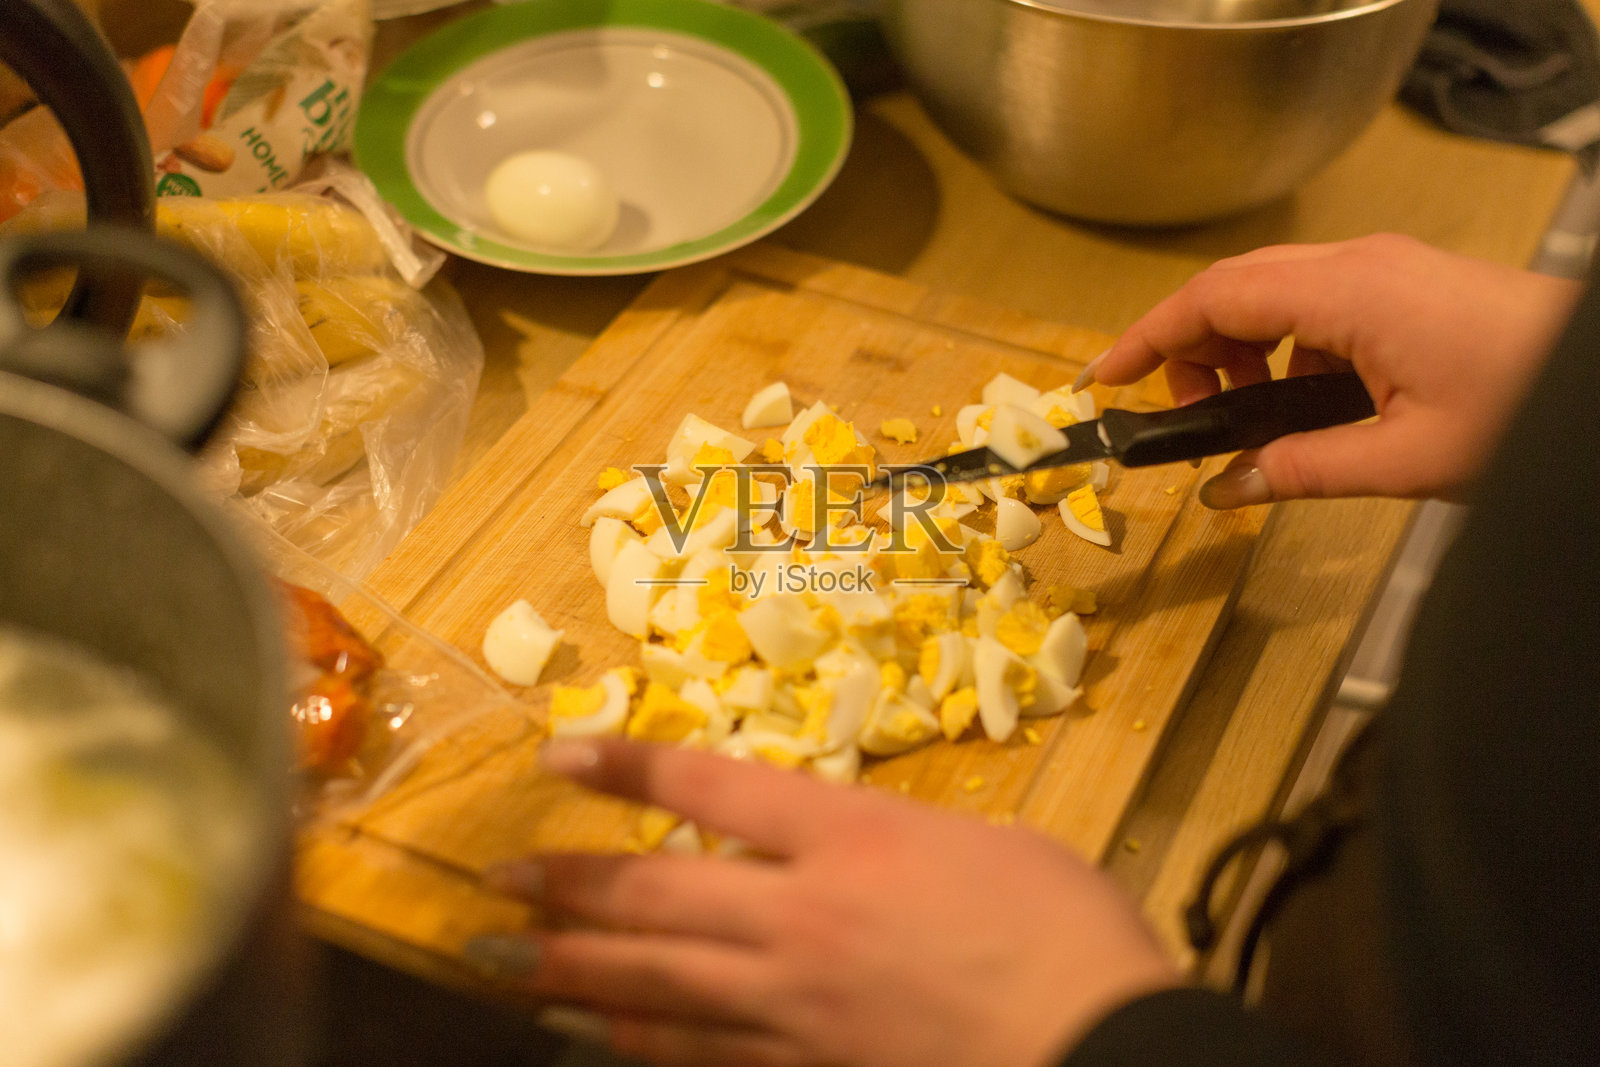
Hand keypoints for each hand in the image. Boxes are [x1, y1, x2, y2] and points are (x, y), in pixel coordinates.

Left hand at [467, 739, 1177, 1066]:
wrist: (1104, 1050)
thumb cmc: (1066, 930)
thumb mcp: (985, 843)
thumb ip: (895, 840)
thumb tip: (853, 850)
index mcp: (850, 837)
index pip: (709, 786)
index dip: (626, 765)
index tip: (558, 756)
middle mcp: (799, 916)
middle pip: (656, 893)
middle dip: (567, 885)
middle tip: (493, 882)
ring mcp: (795, 1004)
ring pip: (657, 983)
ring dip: (573, 969)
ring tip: (505, 964)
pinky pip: (704, 1055)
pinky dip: (643, 1043)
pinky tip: (601, 1036)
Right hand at [1083, 235, 1580, 505]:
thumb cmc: (1523, 408)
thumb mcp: (1404, 459)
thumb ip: (1301, 471)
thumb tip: (1227, 488)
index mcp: (1349, 293)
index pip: (1215, 299)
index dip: (1150, 337)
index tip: (1106, 378)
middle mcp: (1360, 264)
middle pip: (1236, 287)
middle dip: (1191, 347)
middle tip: (1182, 417)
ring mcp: (1386, 267)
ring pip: (1275, 293)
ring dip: (1242, 349)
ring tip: (1248, 417)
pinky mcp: (1406, 282)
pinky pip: (1318, 304)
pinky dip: (1288, 350)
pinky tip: (1308, 407)